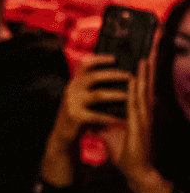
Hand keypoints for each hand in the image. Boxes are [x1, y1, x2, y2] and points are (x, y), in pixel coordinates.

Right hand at [41, 54, 132, 185]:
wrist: (62, 134)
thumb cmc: (77, 113)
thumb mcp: (79, 95)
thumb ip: (89, 84)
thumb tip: (112, 72)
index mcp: (74, 82)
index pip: (84, 64)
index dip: (99, 59)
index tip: (114, 58)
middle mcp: (71, 89)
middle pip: (94, 77)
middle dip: (114, 75)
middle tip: (130, 76)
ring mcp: (72, 103)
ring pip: (98, 95)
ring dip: (116, 94)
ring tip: (130, 96)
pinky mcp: (75, 117)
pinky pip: (96, 115)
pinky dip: (110, 116)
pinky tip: (120, 118)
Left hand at [102, 58, 172, 192]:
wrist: (136, 170)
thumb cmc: (126, 151)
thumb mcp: (112, 131)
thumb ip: (104, 120)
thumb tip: (93, 113)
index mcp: (138, 114)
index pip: (140, 91)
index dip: (142, 76)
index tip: (141, 60)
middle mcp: (144, 114)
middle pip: (146, 88)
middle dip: (146, 71)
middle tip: (147, 53)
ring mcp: (144, 119)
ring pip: (145, 93)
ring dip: (144, 76)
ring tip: (144, 60)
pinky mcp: (141, 126)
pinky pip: (138, 106)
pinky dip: (136, 93)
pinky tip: (135, 81)